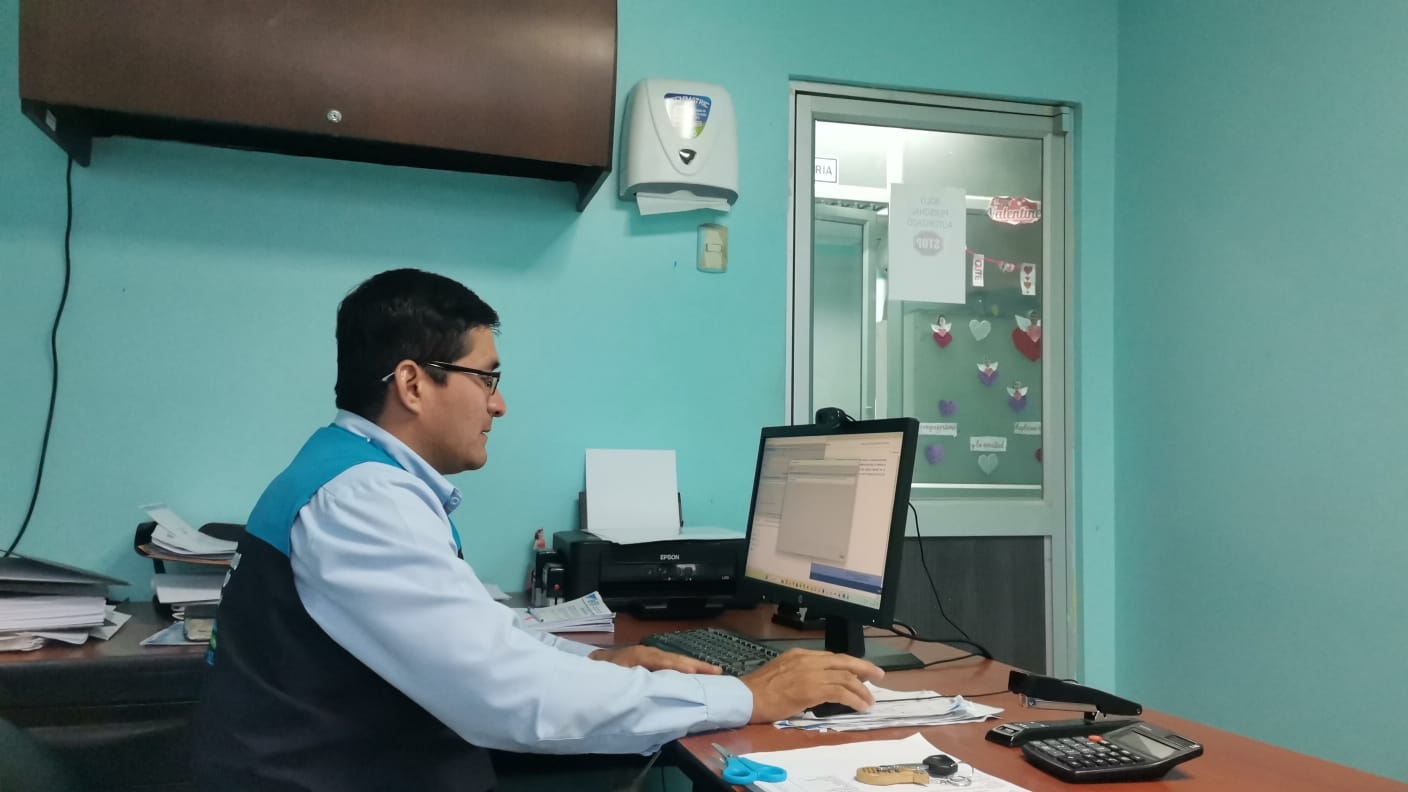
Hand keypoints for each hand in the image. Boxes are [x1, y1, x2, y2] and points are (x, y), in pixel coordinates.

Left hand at [589, 645, 722, 674]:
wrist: (572, 678)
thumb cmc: (589, 683)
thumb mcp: (608, 683)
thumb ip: (631, 684)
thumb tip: (657, 687)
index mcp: (632, 657)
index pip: (662, 660)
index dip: (681, 666)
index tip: (700, 672)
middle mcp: (637, 654)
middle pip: (669, 658)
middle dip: (692, 664)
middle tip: (717, 671)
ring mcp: (637, 657)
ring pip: (666, 660)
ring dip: (687, 666)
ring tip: (709, 672)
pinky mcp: (635, 664)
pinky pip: (660, 665)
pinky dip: (675, 669)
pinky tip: (687, 675)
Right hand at [740, 649, 883, 723]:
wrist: (745, 697)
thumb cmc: (758, 690)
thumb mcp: (781, 673)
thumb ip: (800, 674)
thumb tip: (816, 685)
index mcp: (800, 655)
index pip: (832, 657)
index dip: (850, 665)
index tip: (861, 672)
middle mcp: (808, 660)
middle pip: (844, 661)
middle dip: (864, 668)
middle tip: (879, 676)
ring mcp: (810, 673)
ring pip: (846, 677)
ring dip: (862, 689)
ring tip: (870, 700)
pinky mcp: (812, 689)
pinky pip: (840, 692)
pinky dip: (854, 699)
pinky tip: (861, 706)